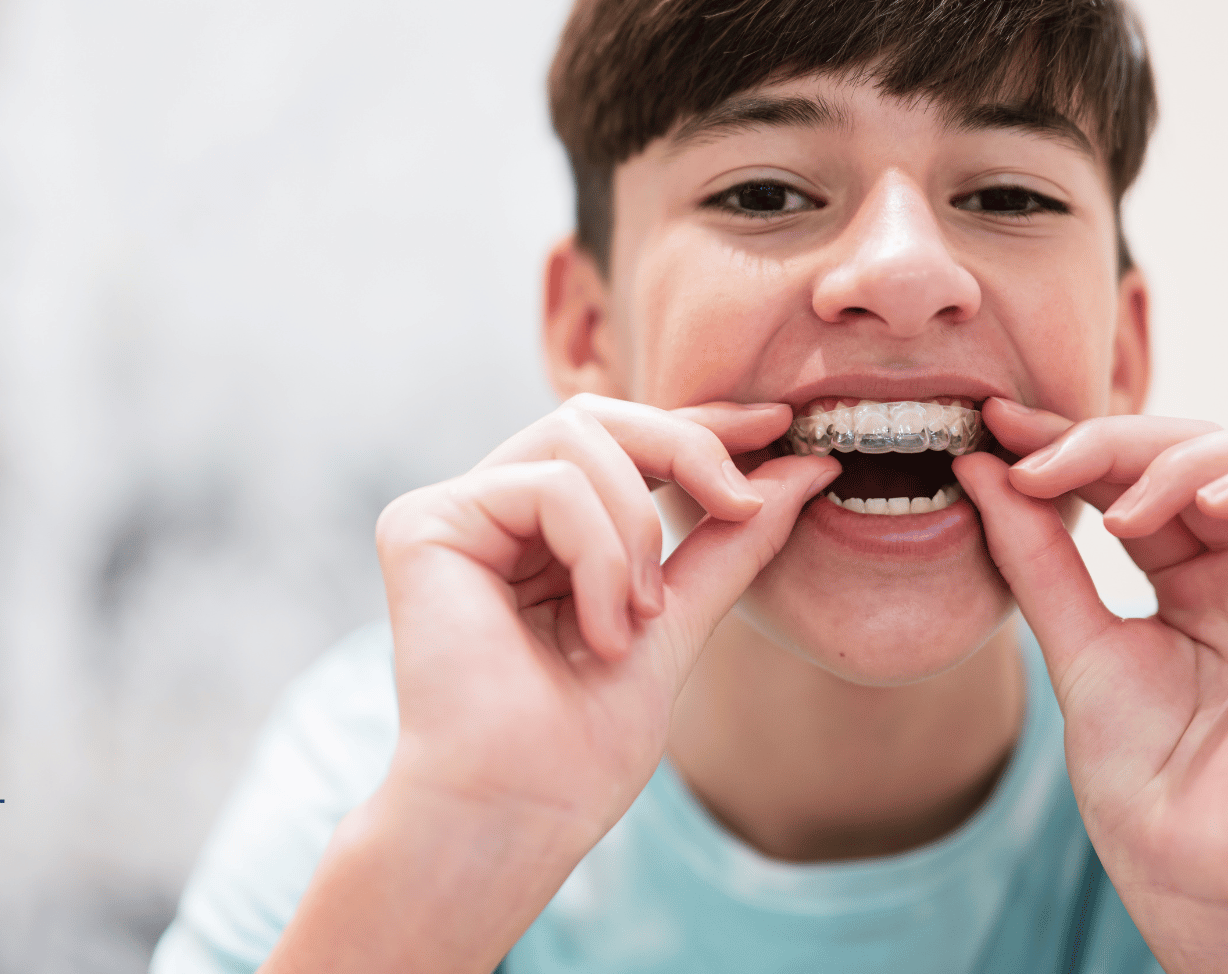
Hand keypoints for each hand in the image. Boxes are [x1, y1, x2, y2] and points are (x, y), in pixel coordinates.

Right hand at [267, 395, 836, 973]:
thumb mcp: (679, 623)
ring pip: (577, 437)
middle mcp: (493, 513)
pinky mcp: (422, 525)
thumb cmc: (580, 749)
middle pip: (598, 415)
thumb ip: (729, 543)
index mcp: (543, 534)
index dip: (699, 425)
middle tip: (738, 503)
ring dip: (635, 530)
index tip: (781, 426)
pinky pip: (546, 485)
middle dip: (685, 447)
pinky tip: (599, 631)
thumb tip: (805, 470)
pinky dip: (596, 555)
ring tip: (638, 621)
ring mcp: (454, 514)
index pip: (623, 444)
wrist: (519, 812)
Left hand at [956, 400, 1227, 970]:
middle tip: (1038, 463)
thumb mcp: (1071, 638)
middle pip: (1205, 444)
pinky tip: (1208, 501)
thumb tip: (980, 460)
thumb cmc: (1138, 771)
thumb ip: (1034, 551)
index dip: (1075, 437)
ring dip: (1188, 454)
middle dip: (1116, 440)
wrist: (1184, 861)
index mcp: (1194, 569)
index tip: (996, 429)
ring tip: (1117, 510)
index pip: (1144, 466)